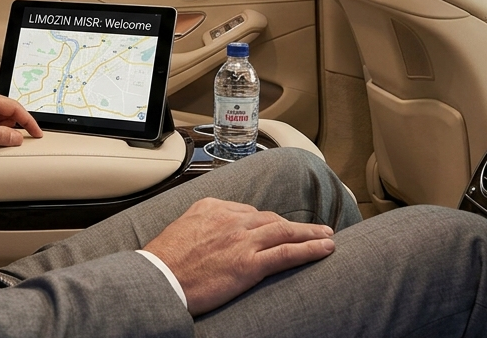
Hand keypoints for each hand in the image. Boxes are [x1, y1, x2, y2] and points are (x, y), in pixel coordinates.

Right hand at [143, 198, 335, 315]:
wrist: (159, 278)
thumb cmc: (164, 260)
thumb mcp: (182, 228)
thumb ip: (203, 225)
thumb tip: (213, 232)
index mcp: (213, 208)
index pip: (249, 212)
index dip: (267, 223)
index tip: (277, 229)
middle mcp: (231, 219)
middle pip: (272, 219)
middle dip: (294, 225)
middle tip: (313, 229)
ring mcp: (243, 240)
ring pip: (285, 231)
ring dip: (311, 233)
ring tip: (327, 236)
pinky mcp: (250, 263)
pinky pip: (287, 252)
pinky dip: (310, 249)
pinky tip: (326, 248)